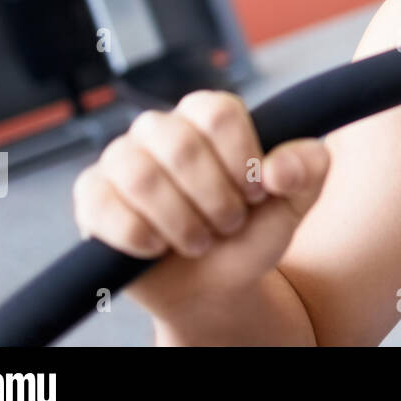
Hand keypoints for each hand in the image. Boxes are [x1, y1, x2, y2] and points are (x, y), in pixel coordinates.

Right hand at [72, 90, 329, 317]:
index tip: (257, 194)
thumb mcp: (294, 202)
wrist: (215, 287)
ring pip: (140, 175)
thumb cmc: (251, 233)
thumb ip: (307, 169)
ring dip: (180, 221)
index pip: (219, 113)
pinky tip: (158, 248)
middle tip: (230, 224)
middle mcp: (160, 129)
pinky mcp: (92, 196)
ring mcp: (120, 160)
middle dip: (214, 197)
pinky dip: (139, 236)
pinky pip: (103, 206)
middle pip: (179, 143)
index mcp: (207, 115)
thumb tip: (279, 167)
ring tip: (199, 242)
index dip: (242, 159)